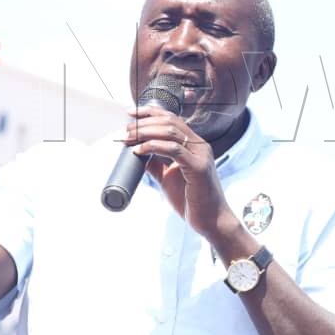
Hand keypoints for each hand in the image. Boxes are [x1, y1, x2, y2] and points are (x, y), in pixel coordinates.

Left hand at [125, 106, 230, 237]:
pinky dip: (153, 146)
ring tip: (127, 139)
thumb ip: (156, 163)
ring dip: (145, 132)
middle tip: (124, 131)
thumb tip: (136, 151)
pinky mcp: (199, 167)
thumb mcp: (168, 177)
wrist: (210, 221)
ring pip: (171, 131)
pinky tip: (139, 150)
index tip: (130, 113)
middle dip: (143, 122)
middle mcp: (200, 145)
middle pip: (170, 121)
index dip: (150, 112)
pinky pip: (174, 149)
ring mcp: (201, 155)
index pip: (172, 119)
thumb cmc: (192, 200)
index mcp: (194, 145)